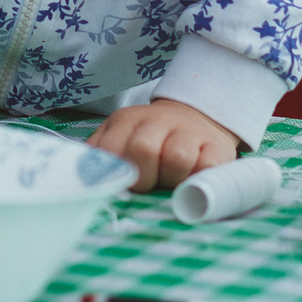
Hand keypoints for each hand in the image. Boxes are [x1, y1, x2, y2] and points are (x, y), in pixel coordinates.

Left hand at [88, 99, 240, 192]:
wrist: (197, 116)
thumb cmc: (152, 137)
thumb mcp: (121, 136)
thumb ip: (103, 154)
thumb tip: (84, 181)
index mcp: (127, 120)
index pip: (111, 149)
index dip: (115, 174)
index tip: (122, 185)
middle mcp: (157, 121)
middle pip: (143, 150)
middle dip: (143, 178)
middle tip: (149, 186)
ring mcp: (188, 132)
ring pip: (176, 158)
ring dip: (172, 179)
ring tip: (172, 181)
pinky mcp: (216, 146)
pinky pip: (207, 166)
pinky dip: (199, 179)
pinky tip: (194, 177)